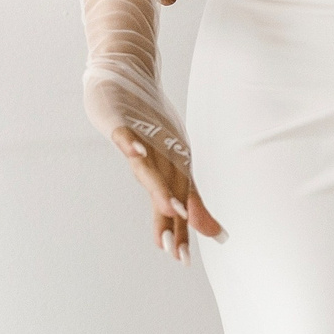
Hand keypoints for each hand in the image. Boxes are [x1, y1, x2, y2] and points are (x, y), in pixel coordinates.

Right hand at [87, 83, 225, 263]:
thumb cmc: (152, 124)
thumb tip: (214, 234)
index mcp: (172, 166)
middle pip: (166, 190)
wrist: (129, 73)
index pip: (176, 203)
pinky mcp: (120, 121)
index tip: (184, 259)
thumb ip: (191, 199)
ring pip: (149, 167)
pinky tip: (135, 151)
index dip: (179, 230)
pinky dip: (131, 142)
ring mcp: (141, 138)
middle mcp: (161, 155)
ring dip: (160, 187)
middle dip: (173, 220)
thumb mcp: (173, 163)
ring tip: (172, 209)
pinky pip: (125, 134)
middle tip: (178, 251)